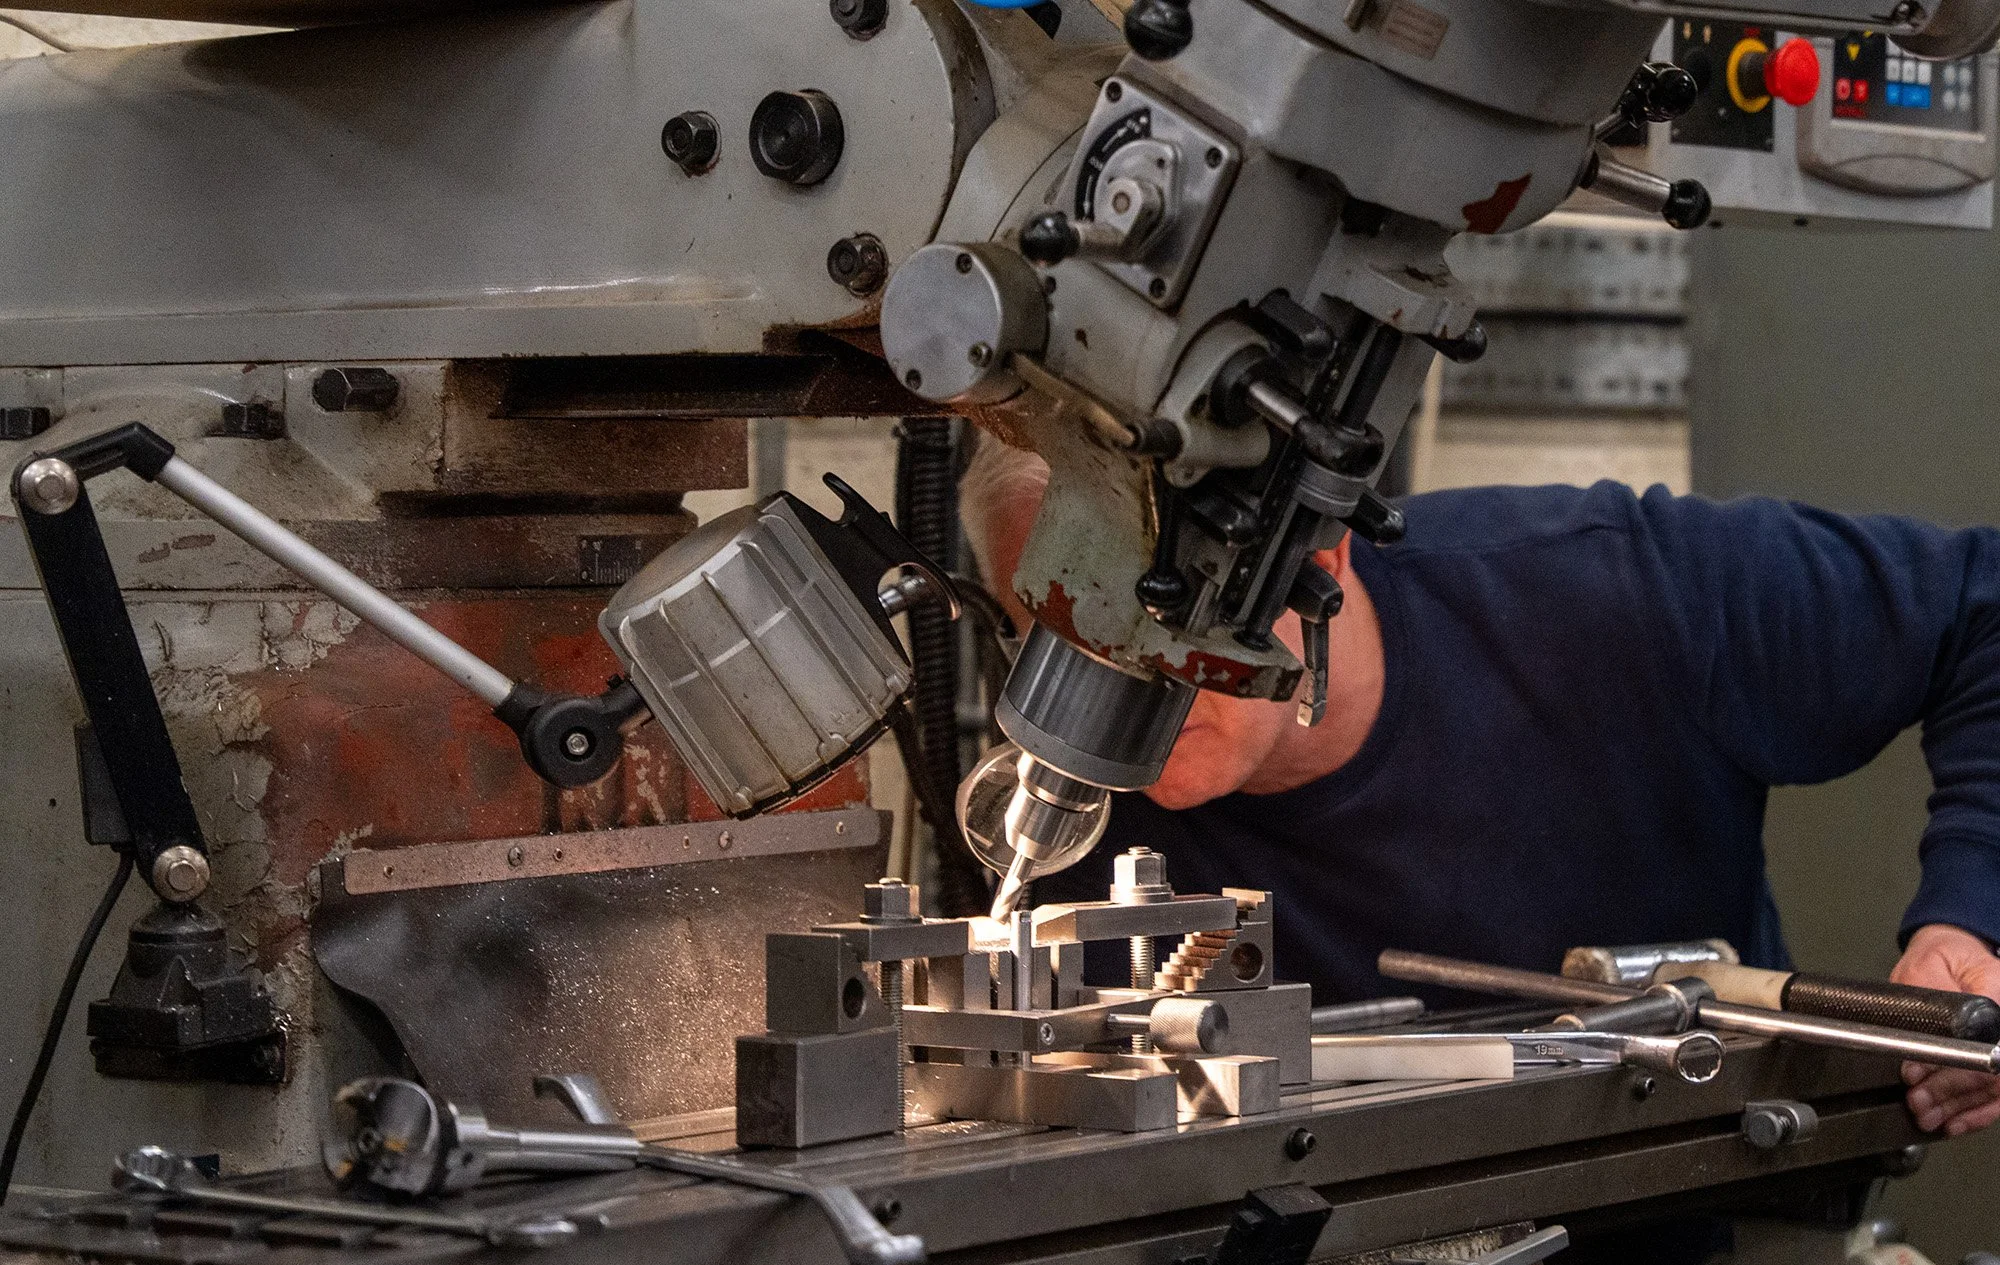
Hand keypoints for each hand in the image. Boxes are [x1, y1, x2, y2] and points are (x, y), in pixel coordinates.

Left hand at [1893, 923, 1999, 1135]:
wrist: (1956, 958)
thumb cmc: (1943, 958)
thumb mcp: (1928, 964)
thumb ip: (1930, 992)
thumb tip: (1927, 1027)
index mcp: (1998, 991)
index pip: (1982, 1039)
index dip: (1951, 1064)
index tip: (1914, 1072)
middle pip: (1990, 1071)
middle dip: (1947, 1091)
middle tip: (1917, 1101)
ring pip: (1993, 1089)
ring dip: (1958, 1108)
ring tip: (1927, 1117)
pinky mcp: (1999, 1060)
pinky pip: (1997, 1096)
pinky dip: (1976, 1114)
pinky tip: (1954, 1123)